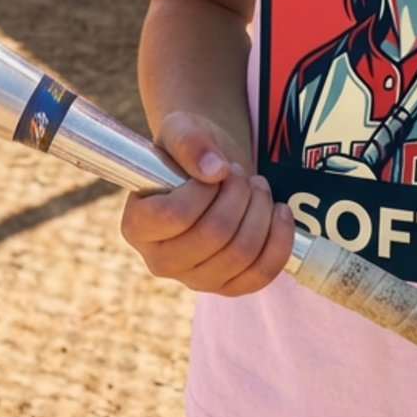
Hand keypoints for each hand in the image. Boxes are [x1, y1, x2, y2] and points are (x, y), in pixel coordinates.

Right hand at [119, 112, 295, 296]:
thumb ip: (189, 142)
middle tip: (238, 173)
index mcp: (137, 225)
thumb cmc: (189, 149)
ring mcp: (194, 279)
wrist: (211, 169)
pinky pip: (261, 274)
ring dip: (259, 211)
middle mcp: (160, 261)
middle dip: (238, 194)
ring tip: (256, 186)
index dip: (204, 189)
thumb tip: (214, 170)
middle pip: (214, 236)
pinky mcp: (227, 287)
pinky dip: (279, 241)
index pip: (174, 216)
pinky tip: (279, 212)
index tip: (215, 169)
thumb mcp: (180, 129)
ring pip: (241, 254)